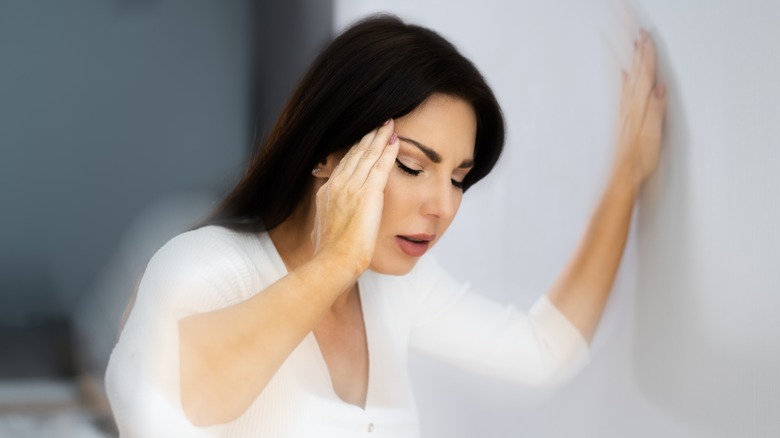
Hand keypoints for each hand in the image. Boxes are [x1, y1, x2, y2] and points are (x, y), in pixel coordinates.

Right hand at [310, 120, 399, 275]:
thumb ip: (326, 220)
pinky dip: (388, 151)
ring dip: (379, 138)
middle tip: (378, 124)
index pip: (344, 165)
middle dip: (367, 137)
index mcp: (327, 192)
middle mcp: (338, 184)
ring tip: (388, 125)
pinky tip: (395, 140)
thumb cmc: (329, 254)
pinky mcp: (368, 193)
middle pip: (355, 154)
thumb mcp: (321, 231)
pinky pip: (380, 165)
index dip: (355, 150)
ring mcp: (352, 187)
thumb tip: (321, 227)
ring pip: (368, 155)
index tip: (364, 140)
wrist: (332, 261)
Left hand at [614, 29, 667, 188]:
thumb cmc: (638, 160)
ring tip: (633, 49)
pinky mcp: (622, 121)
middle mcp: (629, 109)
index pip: (644, 77)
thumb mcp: (653, 135)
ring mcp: (624, 115)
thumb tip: (659, 89)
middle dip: (638, 55)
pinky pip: (623, 93)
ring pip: (629, 81)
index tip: (648, 41)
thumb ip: (656, 110)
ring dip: (632, 64)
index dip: (647, 58)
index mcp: (639, 109)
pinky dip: (624, 81)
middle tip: (640, 37)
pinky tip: (623, 76)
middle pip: (635, 76)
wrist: (622, 176)